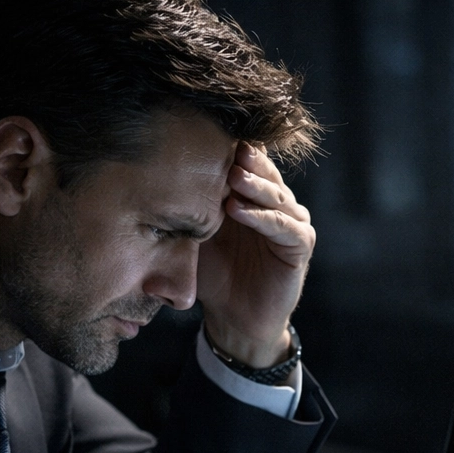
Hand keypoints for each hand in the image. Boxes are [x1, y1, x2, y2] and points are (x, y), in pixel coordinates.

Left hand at [197, 143, 313, 367]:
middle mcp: (275, 204)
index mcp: (251, 195)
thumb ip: (189, 208)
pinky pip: (285, 226)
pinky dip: (262, 217)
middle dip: (247, 161)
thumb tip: (153, 177)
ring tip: (233, 176)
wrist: (232, 317)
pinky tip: (239, 210)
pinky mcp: (300, 246)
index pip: (247, 163)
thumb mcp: (195, 234)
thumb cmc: (213, 273)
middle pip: (265, 173)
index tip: (208, 135)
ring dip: (255, 185)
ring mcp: (291, 223)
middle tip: (229, 149)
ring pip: (277, 196)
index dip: (231, 150)